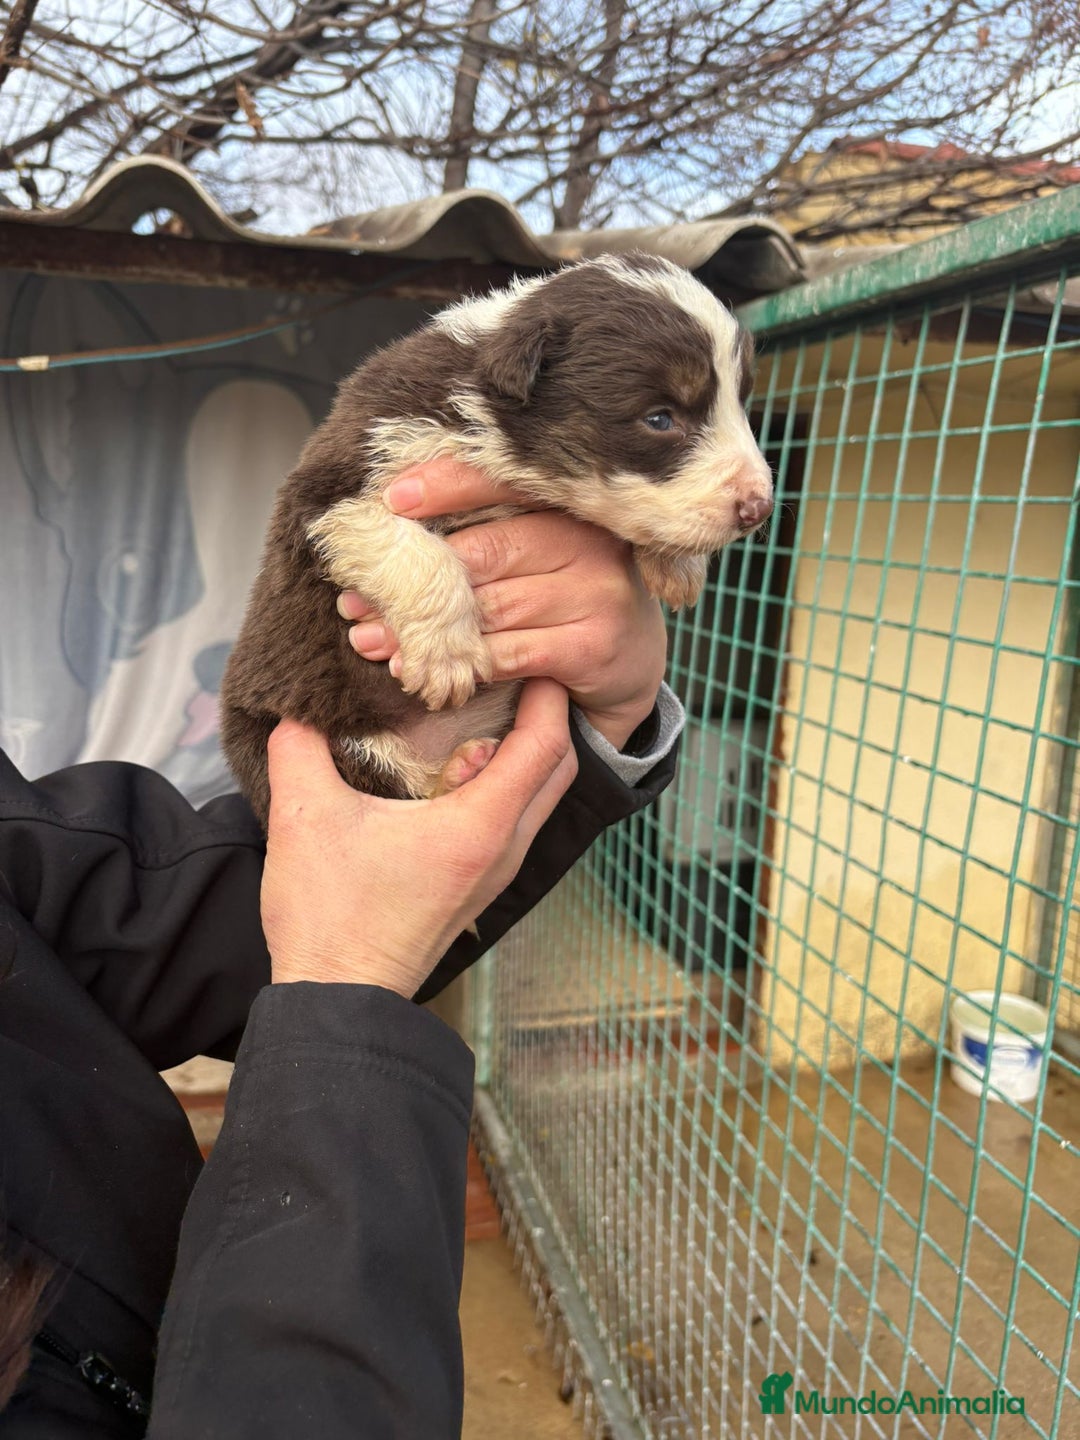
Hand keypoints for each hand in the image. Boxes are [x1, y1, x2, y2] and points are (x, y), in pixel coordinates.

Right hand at [261, 679, 576, 996]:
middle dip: (548, 715)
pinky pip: (517, 819)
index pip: (545, 745)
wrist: (337, 999)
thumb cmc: (329, 916)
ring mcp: (496, 872)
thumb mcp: (304, 818)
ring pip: (541, 796)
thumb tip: (295, 702)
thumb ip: (301, 746)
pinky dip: (510, 781)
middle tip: (514, 674)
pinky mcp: (479, 885)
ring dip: (529, 749)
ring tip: (491, 708)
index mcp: (478, 827)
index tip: (527, 656)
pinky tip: (466, 762)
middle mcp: (503, 850)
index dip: (545, 694)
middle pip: (558, 768)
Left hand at [337, 458, 667, 748]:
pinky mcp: (591, 646)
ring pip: (488, 608)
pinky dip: (459, 665)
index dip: (444, 487)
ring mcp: (595, 594)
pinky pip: (508, 653)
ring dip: (422, 630)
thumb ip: (486, 536)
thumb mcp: (539, 556)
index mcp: (569, 507)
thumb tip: (391, 535)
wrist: (631, 661)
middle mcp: (588, 543)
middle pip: (484, 552)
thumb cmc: (565, 598)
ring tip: (370, 639)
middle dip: (415, 579)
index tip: (389, 502)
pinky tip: (420, 672)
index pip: (503, 483)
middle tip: (355, 598)